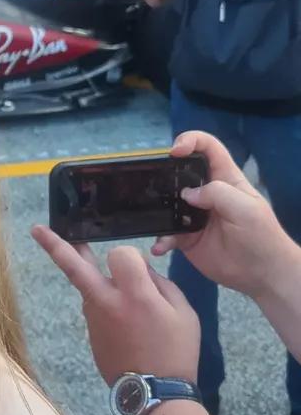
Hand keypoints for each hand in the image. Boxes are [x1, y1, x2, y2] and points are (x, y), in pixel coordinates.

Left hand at [31, 227, 199, 384]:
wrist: (153, 394)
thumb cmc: (175, 351)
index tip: (142, 267)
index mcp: (134, 295)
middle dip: (54, 245)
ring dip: (97, 279)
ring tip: (115, 288)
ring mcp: (92, 318)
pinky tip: (125, 320)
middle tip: (36, 229)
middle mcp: (106, 302)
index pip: (121, 253)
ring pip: (90, 285)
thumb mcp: (183, 312)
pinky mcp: (89, 331)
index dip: (132, 256)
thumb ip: (160, 283)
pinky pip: (96, 306)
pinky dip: (106, 302)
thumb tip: (139, 269)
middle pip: (75, 266)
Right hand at [151, 131, 300, 299]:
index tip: (175, 151)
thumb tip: (187, 194)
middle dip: (165, 172)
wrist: (262, 273)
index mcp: (225, 178)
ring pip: (169, 203)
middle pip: (181, 172)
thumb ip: (217, 193)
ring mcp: (194, 216)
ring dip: (158, 208)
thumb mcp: (245, 207)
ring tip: (154, 217)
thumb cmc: (261, 235)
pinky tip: (161, 246)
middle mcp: (206, 193)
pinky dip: (161, 239)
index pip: (208, 148)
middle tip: (153, 182)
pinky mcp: (186, 238)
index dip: (191, 141)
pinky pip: (167, 234)